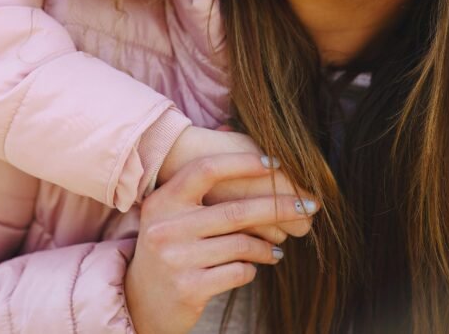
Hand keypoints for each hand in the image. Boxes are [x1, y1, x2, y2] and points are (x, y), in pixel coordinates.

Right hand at [125, 153, 319, 333]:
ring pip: (242, 244)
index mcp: (162, 201)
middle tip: (307, 205)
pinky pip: (239, 272)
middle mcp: (166, 227)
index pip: (205, 170)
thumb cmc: (169, 248)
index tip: (275, 163)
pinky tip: (254, 266)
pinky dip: (252, 268)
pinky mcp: (189, 288)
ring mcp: (176, 259)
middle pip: (235, 210)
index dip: (242, 163)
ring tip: (276, 248)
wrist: (141, 301)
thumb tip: (247, 148)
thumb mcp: (170, 215)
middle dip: (279, 207)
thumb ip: (199, 189)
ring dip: (267, 245)